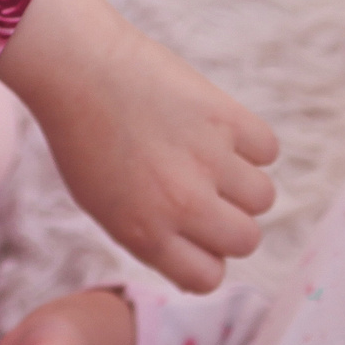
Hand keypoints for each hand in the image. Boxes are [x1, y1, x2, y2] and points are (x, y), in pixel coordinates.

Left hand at [0, 0, 279, 293]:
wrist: (76, 67)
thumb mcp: (105, 208)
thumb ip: (153, 239)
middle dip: (232, 224)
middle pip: (246, 240)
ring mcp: (208, 160)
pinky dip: (252, 144)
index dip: (207, 258)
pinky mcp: (225, 117)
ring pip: (263, 198)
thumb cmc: (85, 138)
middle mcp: (182, 204)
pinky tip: (222, 132)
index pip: (210, 278)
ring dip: (244, 185)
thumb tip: (205, 260)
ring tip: (215, 161)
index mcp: (147, 234)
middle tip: (210, 196)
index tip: (195, 235)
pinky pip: (267, 150)